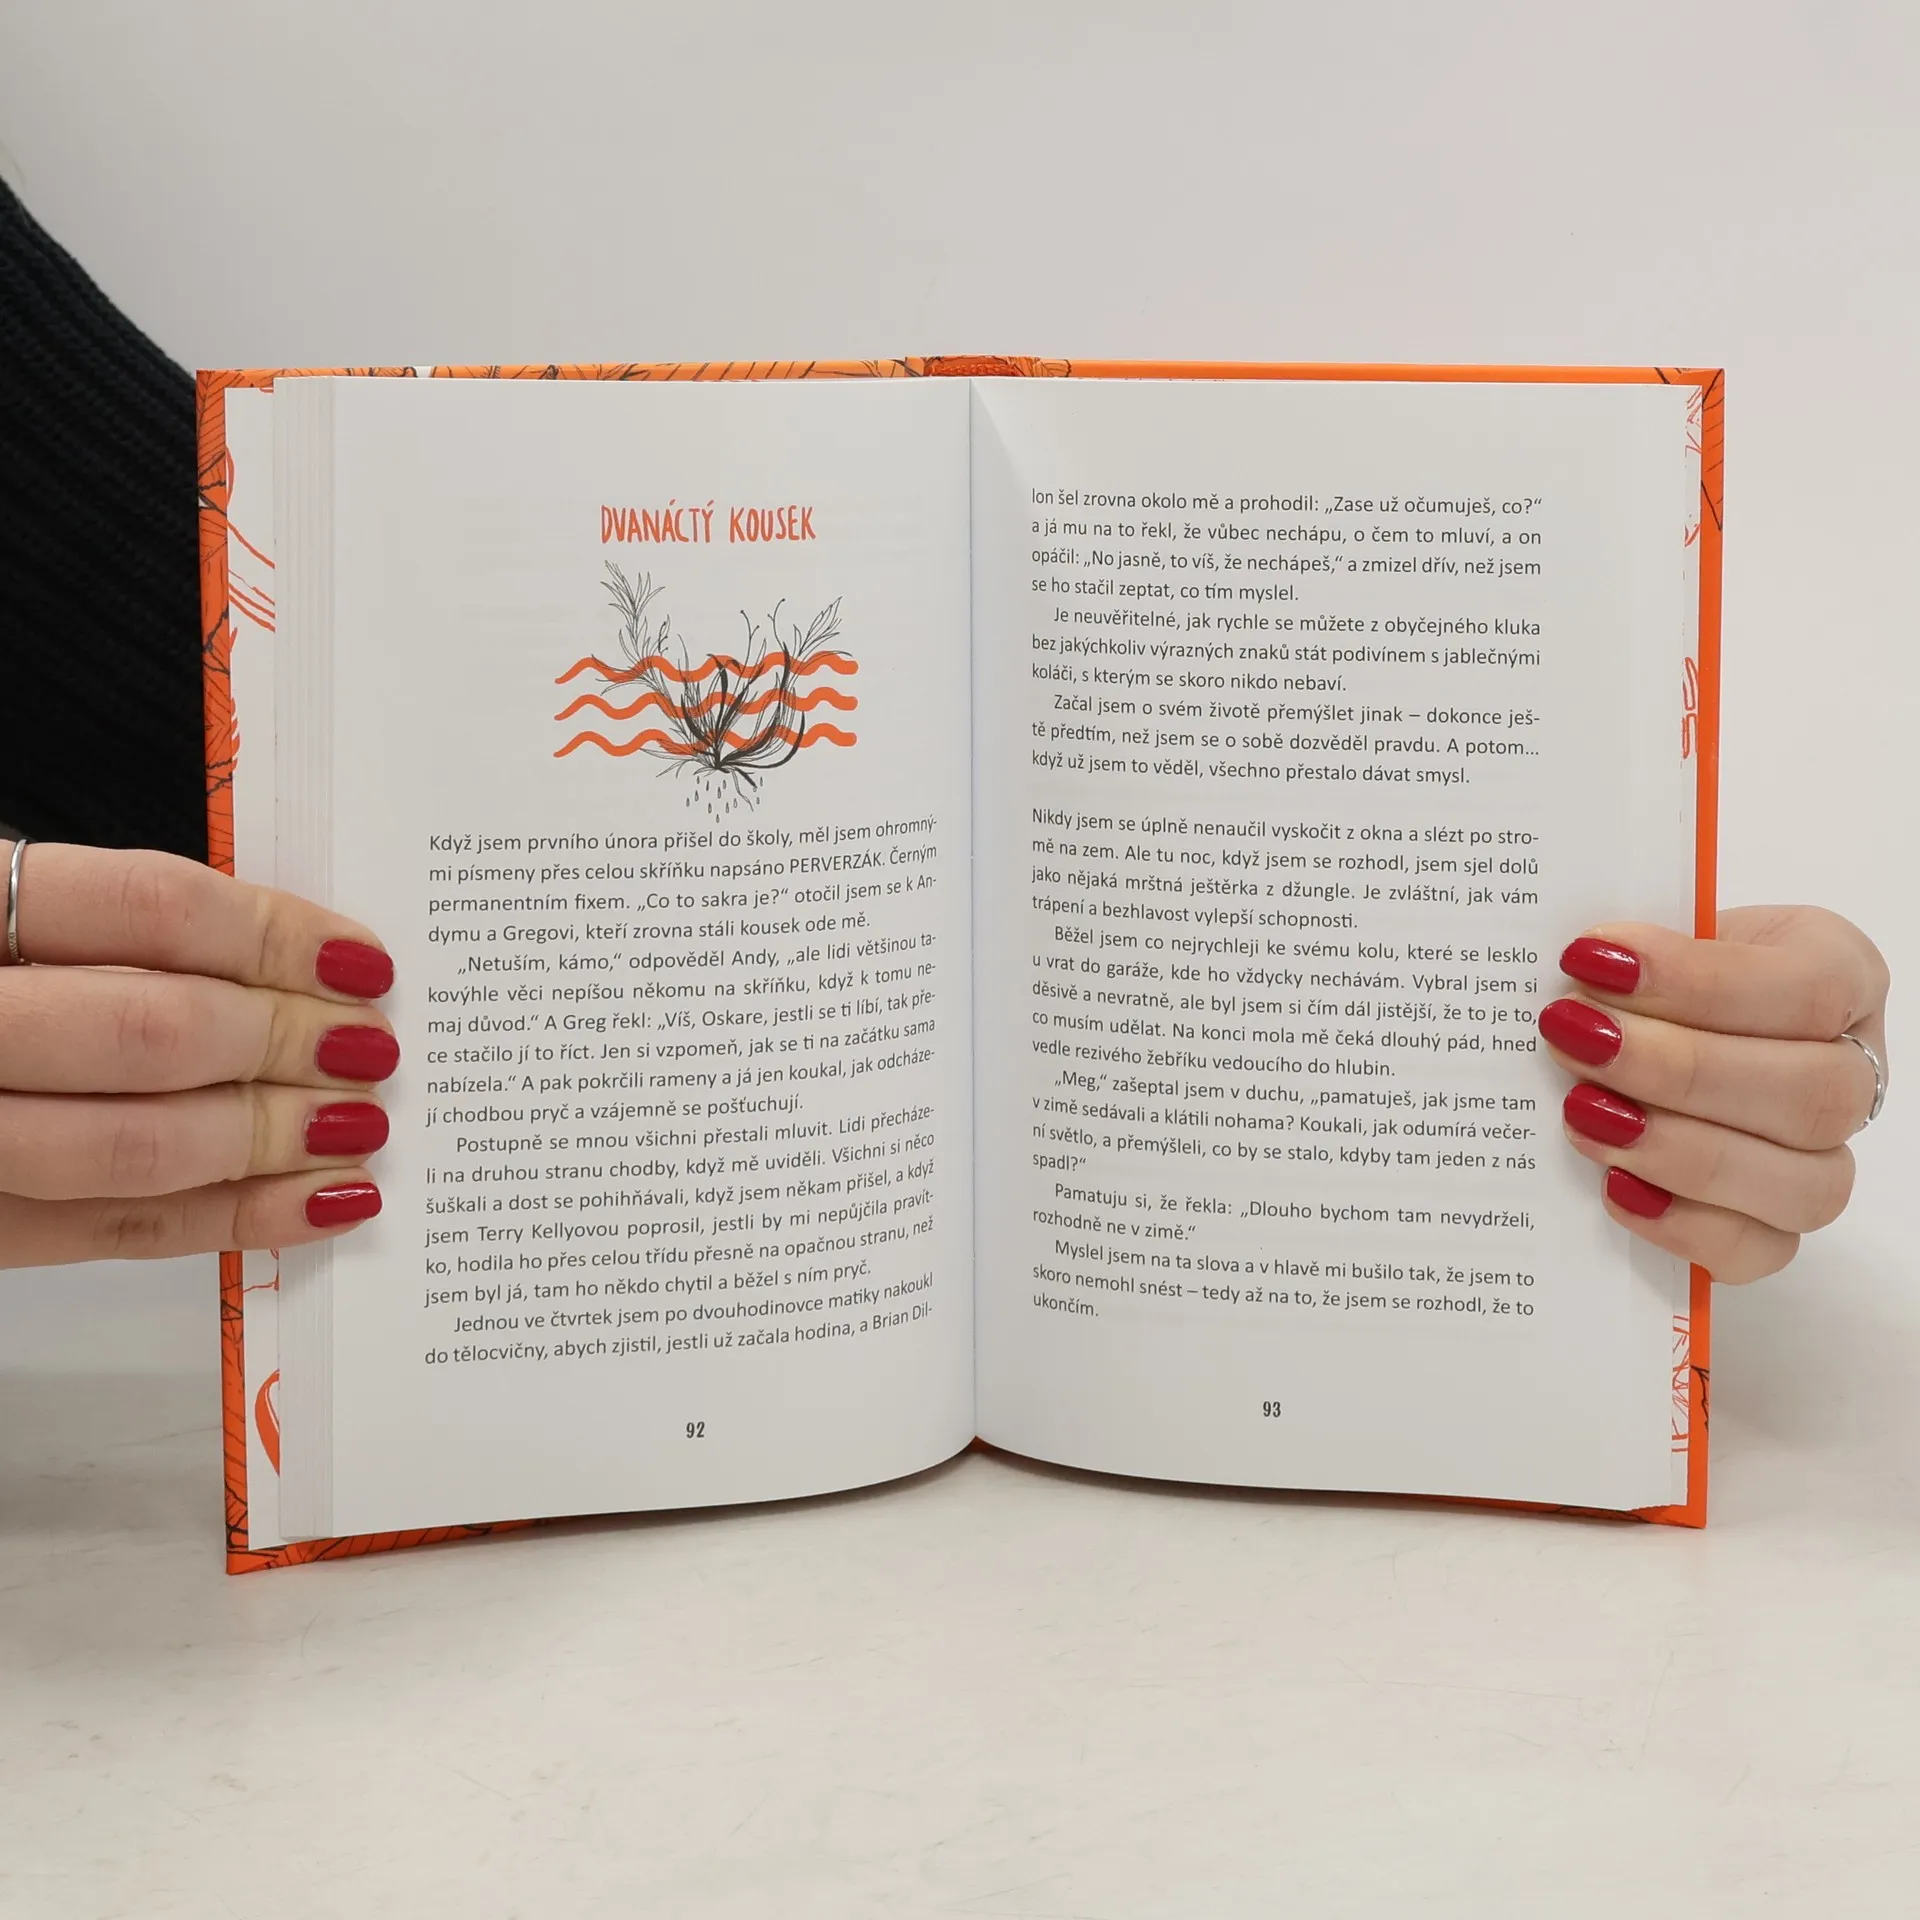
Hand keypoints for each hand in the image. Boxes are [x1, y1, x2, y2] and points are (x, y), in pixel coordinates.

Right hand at [0, 841, 397, 1268]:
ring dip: (275, 1137)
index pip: (149, 909)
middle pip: (156, 1031)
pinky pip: (115, 1234)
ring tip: (363, 1124)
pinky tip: (319, 1202)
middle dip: (289, 1042)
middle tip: (372, 1045)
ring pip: (138, 1145)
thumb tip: (287, 957)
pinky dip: (235, 1221)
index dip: (275, 936)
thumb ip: (109, 925)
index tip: (361, 959)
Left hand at [1539, 906, 1887, 1283]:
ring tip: (1582, 1113)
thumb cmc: (1651, 972)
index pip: (1808, 986)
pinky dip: (1683, 1226)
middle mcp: (1849, 1071)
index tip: (1593, 962)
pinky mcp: (1774, 1226)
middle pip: (1811, 1095)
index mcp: (1837, 972)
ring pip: (1805, 1185)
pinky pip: (1758, 1251)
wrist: (1638, 1028)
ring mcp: (1822, 1158)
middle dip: (1679, 1070)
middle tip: (1576, 1040)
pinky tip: (1614, 1186)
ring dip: (1680, 1151)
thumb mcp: (1651, 936)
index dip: (1699, 981)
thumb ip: (1629, 950)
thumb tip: (1576, 964)